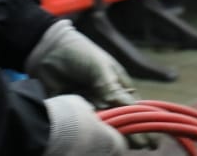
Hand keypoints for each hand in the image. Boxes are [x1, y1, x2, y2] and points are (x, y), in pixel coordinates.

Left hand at [29, 23, 154, 149]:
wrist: (47, 50)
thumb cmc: (79, 52)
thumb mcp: (99, 67)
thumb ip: (111, 88)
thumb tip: (127, 108)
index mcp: (117, 82)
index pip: (133, 106)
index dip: (141, 120)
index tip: (149, 137)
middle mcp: (106, 94)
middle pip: (120, 118)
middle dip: (129, 131)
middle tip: (139, 146)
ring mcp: (90, 103)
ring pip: (103, 122)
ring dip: (110, 132)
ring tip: (120, 146)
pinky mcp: (74, 108)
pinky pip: (84, 122)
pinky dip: (90, 129)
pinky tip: (95, 138)